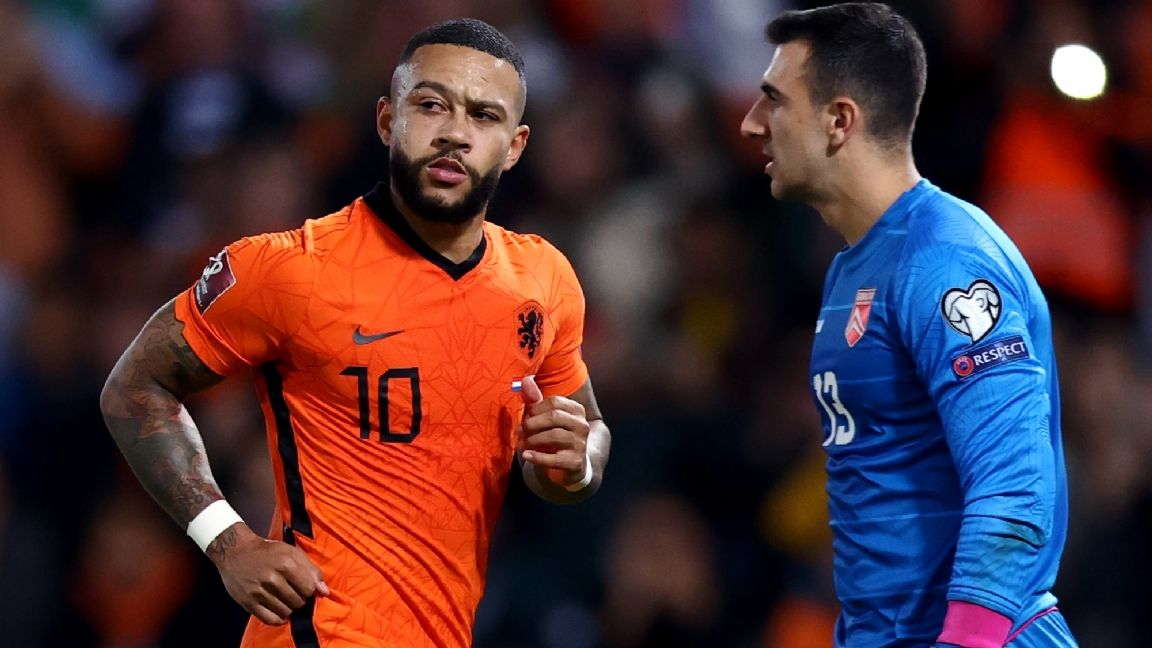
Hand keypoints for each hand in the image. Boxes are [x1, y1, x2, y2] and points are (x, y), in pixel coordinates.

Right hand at [207, 523, 329, 624]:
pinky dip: (278, 619)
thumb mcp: (292, 552)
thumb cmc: (268, 552)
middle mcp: (272, 578)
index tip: (304, 587)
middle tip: (293, 593)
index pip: (309, 589)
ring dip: (288, 608)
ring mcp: (259, 591)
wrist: (236, 551)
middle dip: (299, 599)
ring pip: (285, 612)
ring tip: (284, 599)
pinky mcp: (248, 602)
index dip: (309, 590)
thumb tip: (325, 591)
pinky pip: (270, 619)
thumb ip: (311, 570)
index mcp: (286, 563)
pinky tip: (279, 611)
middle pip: (298, 602)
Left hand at [518, 375, 590, 487]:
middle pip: (554, 417)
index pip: (555, 402)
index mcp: (577, 410)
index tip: (525, 418)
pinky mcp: (575, 462)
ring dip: (532, 440)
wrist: (571, 464)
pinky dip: (537, 457)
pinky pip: (554, 458)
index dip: (536, 409)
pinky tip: (526, 456)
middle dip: (532, 424)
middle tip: (519, 432)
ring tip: (521, 444)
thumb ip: (534, 400)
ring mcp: (580, 444)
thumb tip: (525, 380)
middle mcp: (582, 425)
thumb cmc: (555, 436)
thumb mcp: (545, 418)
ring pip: (554, 436)